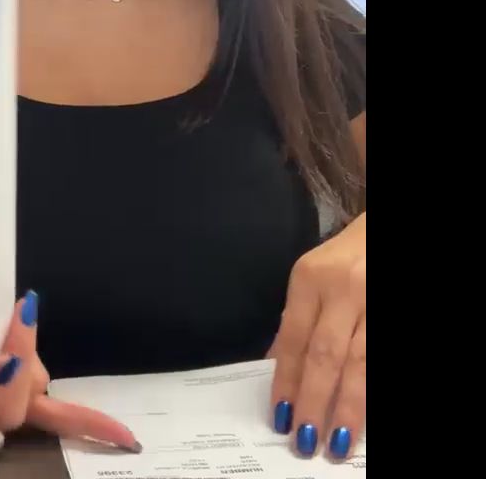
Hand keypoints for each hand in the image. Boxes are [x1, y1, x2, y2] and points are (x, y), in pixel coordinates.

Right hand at [0, 290, 139, 450]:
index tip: (2, 362)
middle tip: (20, 313)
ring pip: (29, 402)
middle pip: (4, 409)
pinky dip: (86, 421)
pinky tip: (123, 434)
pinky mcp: (22, 404)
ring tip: (22, 314)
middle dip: (18, 361)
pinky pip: (54, 416)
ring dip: (32, 364)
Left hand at [269, 213, 365, 460]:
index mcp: (310, 278)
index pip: (294, 338)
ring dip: (348, 406)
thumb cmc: (346, 258)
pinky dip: (371, 388)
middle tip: (305, 440)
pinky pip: (380, 357)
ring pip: (361, 362)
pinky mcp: (393, 316)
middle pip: (326, 354)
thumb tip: (275, 365)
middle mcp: (343, 288)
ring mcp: (373, 302)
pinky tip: (363, 416)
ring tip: (336, 440)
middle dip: (315, 400)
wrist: (381, 229)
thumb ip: (297, 320)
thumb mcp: (313, 277)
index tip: (280, 416)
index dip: (287, 379)